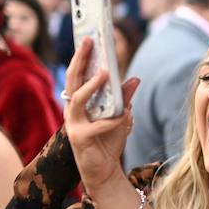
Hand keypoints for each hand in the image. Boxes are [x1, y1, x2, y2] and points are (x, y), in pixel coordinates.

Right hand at [63, 36, 141, 190]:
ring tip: (105, 72)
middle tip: (89, 40)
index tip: (88, 36)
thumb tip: (135, 79)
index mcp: (80, 101)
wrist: (104, 172)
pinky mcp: (79, 139)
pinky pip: (98, 125)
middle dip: (80, 58)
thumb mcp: (121, 116)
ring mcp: (74, 124)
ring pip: (78, 98)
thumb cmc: (108, 142)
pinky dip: (114, 120)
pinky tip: (126, 117)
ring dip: (92, 85)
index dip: (81, 55)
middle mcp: (73, 110)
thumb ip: (124, 98)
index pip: (78, 74)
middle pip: (73, 79)